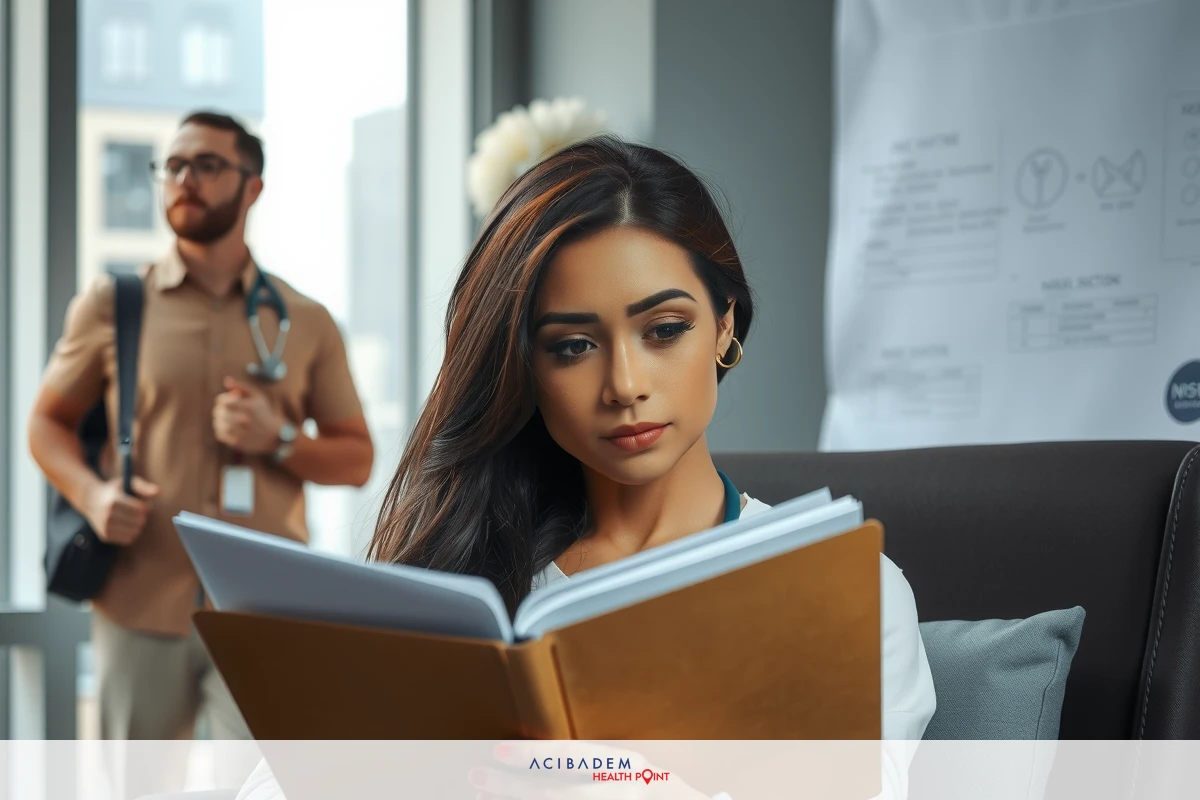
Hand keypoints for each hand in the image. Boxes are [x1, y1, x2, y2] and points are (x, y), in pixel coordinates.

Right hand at [84, 475, 158, 544]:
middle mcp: (108, 515)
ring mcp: (105, 527)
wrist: (90, 500)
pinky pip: (128, 539)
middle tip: (136, 511)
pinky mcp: (105, 536)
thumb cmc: (115, 490)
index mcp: (114, 501)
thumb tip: (158, 491)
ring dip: (138, 525)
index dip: (145, 506)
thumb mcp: (128, 483)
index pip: (141, 509)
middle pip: (140, 521)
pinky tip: (125, 524)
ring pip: (135, 532)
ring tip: (131, 517)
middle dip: (143, 516)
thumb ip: (143, 486)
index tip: (141, 503)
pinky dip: (131, 533)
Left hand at [213, 377, 283, 454]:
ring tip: (222, 419)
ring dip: (218, 420)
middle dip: (218, 410)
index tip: (223, 401)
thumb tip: (226, 380)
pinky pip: (221, 435)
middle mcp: (246, 420)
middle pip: (221, 413)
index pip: (224, 401)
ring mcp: (242, 433)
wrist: (273, 435)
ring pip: (219, 424)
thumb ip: (242, 387)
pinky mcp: (238, 443)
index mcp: (250, 407)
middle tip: (220, 410)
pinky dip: (220, 430)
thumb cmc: (263, 412)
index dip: (221, 400)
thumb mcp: (257, 396)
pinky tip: (225, 428)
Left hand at [470, 741, 709, 798]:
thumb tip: (542, 758)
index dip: (531, 754)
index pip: (570, 758)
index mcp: (625, 765)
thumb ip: (596, 764)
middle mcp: (620, 791)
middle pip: (552, 794)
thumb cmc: (658, 790)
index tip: (497, 749)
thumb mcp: (634, 768)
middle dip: (509, 787)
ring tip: (482, 797)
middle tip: (475, 776)